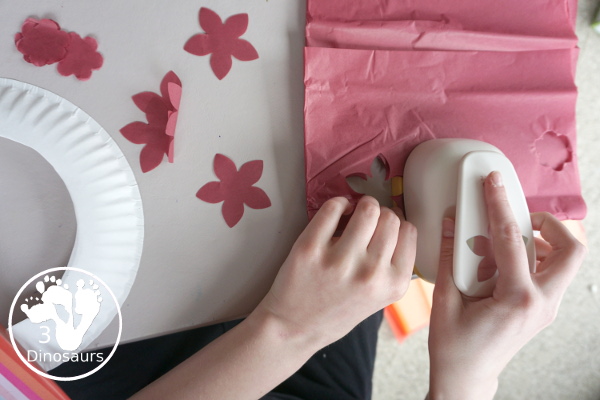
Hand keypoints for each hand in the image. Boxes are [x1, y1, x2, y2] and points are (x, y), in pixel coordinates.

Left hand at [255, 195, 416, 348]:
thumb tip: (396, 221)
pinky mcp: (311, 248)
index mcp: (393, 284)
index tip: (383, 226)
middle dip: (380, 213)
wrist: (296, 327)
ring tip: (353, 213)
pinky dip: (338, 203)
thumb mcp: (380, 297)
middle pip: (390, 218)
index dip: (396, 223)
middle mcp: (371, 273)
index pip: (408, 231)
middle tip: (366, 221)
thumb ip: (392, 265)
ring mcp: (340, 260)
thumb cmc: (339, 311)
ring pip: (367, 209)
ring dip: (361, 205)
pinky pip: (333, 207)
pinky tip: (337, 213)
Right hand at [428, 171, 586, 399]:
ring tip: (501, 243)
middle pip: (570, 250)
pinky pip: (548, 273)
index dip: (498, 205)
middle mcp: (540, 303)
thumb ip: (449, 256)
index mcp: (517, 299)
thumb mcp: (444, 299)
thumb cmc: (455, 348)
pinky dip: (530, 258)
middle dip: (548, 225)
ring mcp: (544, 307)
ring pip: (564, 261)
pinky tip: (500, 263)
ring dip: (539, 242)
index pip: (511, 240)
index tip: (492, 182)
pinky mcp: (539, 309)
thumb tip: (449, 221)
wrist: (467, 378)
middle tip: (516, 218)